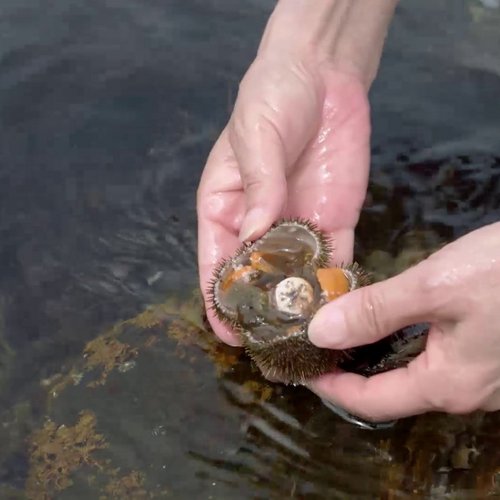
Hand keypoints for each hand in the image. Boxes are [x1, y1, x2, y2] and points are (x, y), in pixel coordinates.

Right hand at [197, 56, 369, 344]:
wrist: (325, 74)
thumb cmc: (272, 97)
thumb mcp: (255, 136)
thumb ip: (257, 186)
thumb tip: (255, 237)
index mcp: (225, 207)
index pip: (218, 260)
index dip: (221, 297)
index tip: (229, 332)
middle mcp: (259, 225)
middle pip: (257, 277)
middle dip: (262, 308)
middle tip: (271, 344)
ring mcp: (298, 225)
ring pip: (296, 275)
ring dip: (299, 303)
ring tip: (306, 337)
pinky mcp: (334, 221)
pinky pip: (333, 259)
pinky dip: (334, 283)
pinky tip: (338, 307)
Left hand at [307, 222, 499, 420]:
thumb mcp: (433, 288)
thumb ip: (374, 311)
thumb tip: (319, 333)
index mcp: (447, 384)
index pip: (370, 401)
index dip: (330, 387)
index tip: (301, 367)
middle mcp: (465, 390)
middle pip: (390, 390)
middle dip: (349, 370)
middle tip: (317, 344)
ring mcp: (482, 374)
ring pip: (412, 373)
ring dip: (374, 354)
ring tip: (342, 329)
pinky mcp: (490, 351)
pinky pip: (433, 357)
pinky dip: (401, 342)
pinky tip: (388, 320)